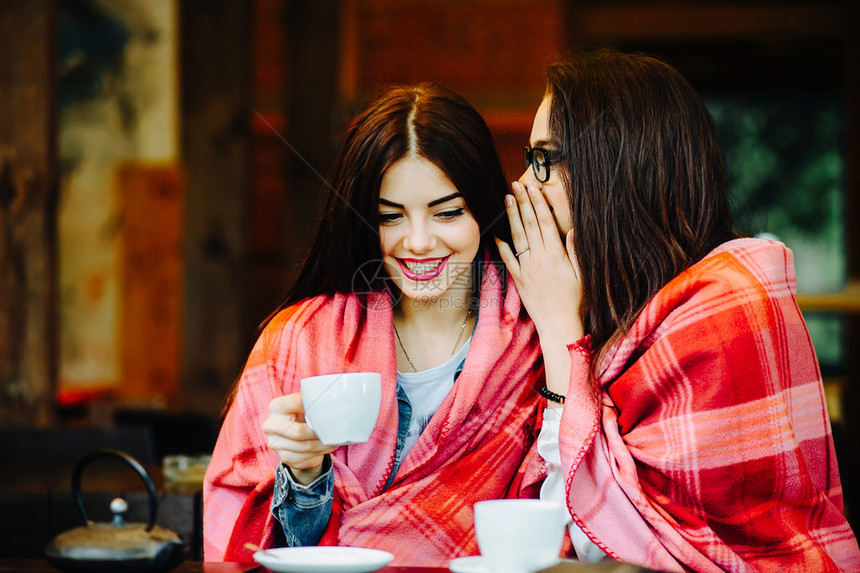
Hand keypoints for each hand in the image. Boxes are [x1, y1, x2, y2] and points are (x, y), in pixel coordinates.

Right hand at [262, 393, 337, 484]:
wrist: (296, 441)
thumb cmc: (302, 418)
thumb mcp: (303, 406)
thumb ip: (311, 400)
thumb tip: (333, 394)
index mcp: (276, 407)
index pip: (295, 402)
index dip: (313, 403)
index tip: (329, 403)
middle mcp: (270, 425)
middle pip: (299, 431)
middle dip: (319, 432)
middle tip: (335, 428)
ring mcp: (275, 444)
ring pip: (306, 446)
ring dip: (324, 443)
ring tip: (335, 438)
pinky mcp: (285, 458)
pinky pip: (307, 456)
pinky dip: (322, 451)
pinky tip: (329, 445)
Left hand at [496, 181, 583, 344]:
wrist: (559, 325)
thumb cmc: (575, 301)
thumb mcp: (582, 274)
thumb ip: (576, 251)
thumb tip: (573, 229)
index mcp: (556, 255)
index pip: (545, 223)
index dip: (538, 204)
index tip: (533, 189)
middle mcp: (539, 258)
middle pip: (529, 225)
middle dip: (522, 203)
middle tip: (516, 186)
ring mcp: (527, 268)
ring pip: (517, 237)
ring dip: (512, 217)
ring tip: (507, 199)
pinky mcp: (519, 279)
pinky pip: (508, 259)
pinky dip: (502, 245)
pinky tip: (497, 233)